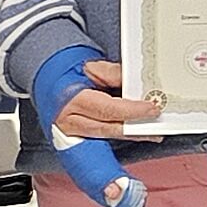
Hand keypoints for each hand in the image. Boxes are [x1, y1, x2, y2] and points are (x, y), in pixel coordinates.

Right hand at [49, 58, 165, 138]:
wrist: (49, 81)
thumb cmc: (70, 74)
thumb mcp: (92, 67)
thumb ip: (115, 75)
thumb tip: (137, 84)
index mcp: (73, 100)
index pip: (108, 109)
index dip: (132, 111)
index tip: (151, 108)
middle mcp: (70, 121)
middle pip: (109, 129)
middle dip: (135, 129)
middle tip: (157, 125)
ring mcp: (71, 133)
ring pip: (108, 137)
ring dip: (132, 136)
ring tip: (153, 132)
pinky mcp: (77, 138)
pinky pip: (104, 139)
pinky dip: (122, 136)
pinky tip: (139, 134)